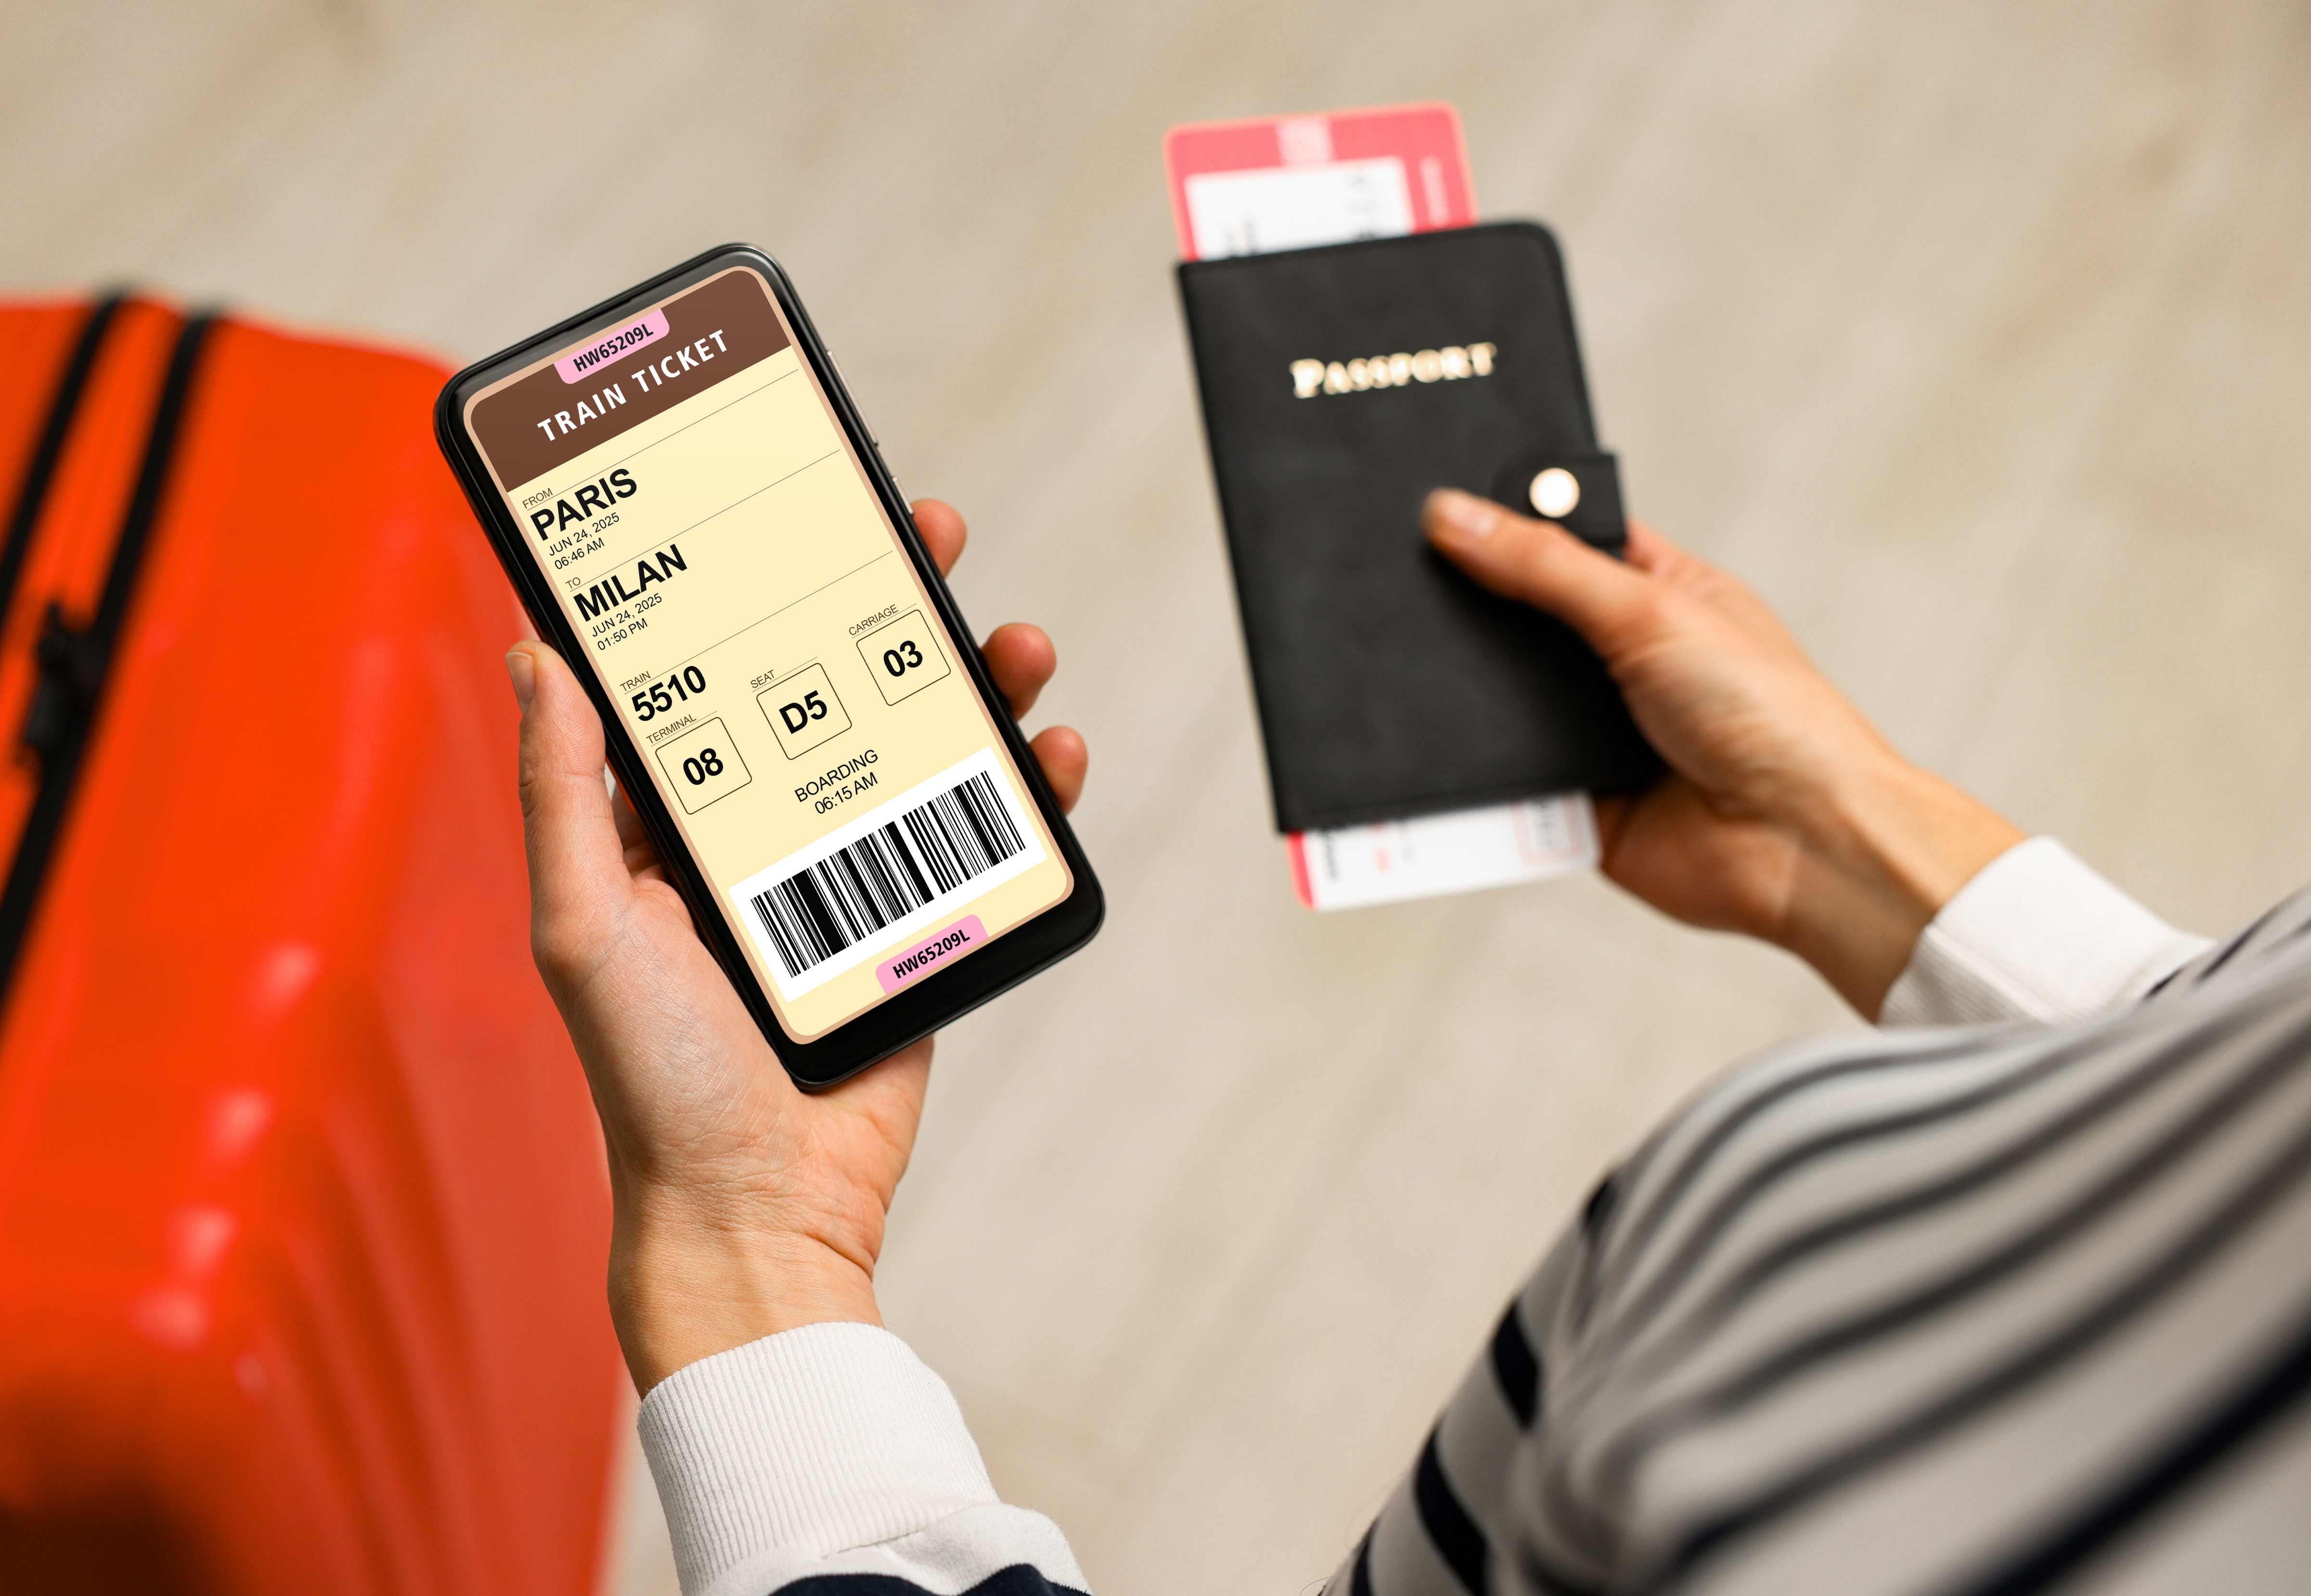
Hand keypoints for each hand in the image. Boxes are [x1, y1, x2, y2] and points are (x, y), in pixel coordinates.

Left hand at [506, 499, 1086, 1392]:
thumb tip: (535, 650)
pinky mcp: (926, 924)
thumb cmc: (652, 1077)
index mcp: (671, 818)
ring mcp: (852, 874)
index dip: (751, 584)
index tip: (787, 503)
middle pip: (836, 682)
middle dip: (885, 601)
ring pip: (924, 743)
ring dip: (977, 679)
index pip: (715, 670)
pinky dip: (1030, 785)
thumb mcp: (582, 923)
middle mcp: (763, 831)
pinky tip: (1054, 751)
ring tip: (1014, 638)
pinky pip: (987, 832)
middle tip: (925, 528)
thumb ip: (564, 791)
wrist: (760, 1209)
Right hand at [1424, 488, 2019, 1015]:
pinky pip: (1504, 784)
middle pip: (1521, 624)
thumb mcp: (1651, 609)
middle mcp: (1626, 662)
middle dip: (1476, 621)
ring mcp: (1599, 734)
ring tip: (1422, 680)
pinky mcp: (1576, 804)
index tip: (1439, 511)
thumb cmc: (1775, 718)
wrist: (1800, 844)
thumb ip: (1546, 567)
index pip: (1566, 541)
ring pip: (1503, 706)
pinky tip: (1460, 762)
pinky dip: (1483, 779)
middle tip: (1415, 598)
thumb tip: (1456, 517)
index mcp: (1661, 593)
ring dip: (1476, 703)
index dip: (1508, 526)